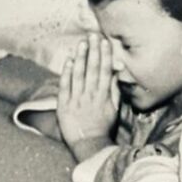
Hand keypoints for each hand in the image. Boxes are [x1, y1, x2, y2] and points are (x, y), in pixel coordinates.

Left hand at [57, 34, 118, 153]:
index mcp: (104, 97)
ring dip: (81, 57)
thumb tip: (116, 76)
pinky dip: (67, 72)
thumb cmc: (103, 129)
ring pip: (79, 74)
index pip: (105, 71)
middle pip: (93, 69)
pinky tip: (69, 60)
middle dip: (93, 51)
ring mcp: (77, 99)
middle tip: (93, 35)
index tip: (104, 42)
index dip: (105, 55)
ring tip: (82, 43)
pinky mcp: (64, 105)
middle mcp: (91, 95)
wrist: (89, 145)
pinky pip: (66, 86)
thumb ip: (115, 93)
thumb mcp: (114, 112)